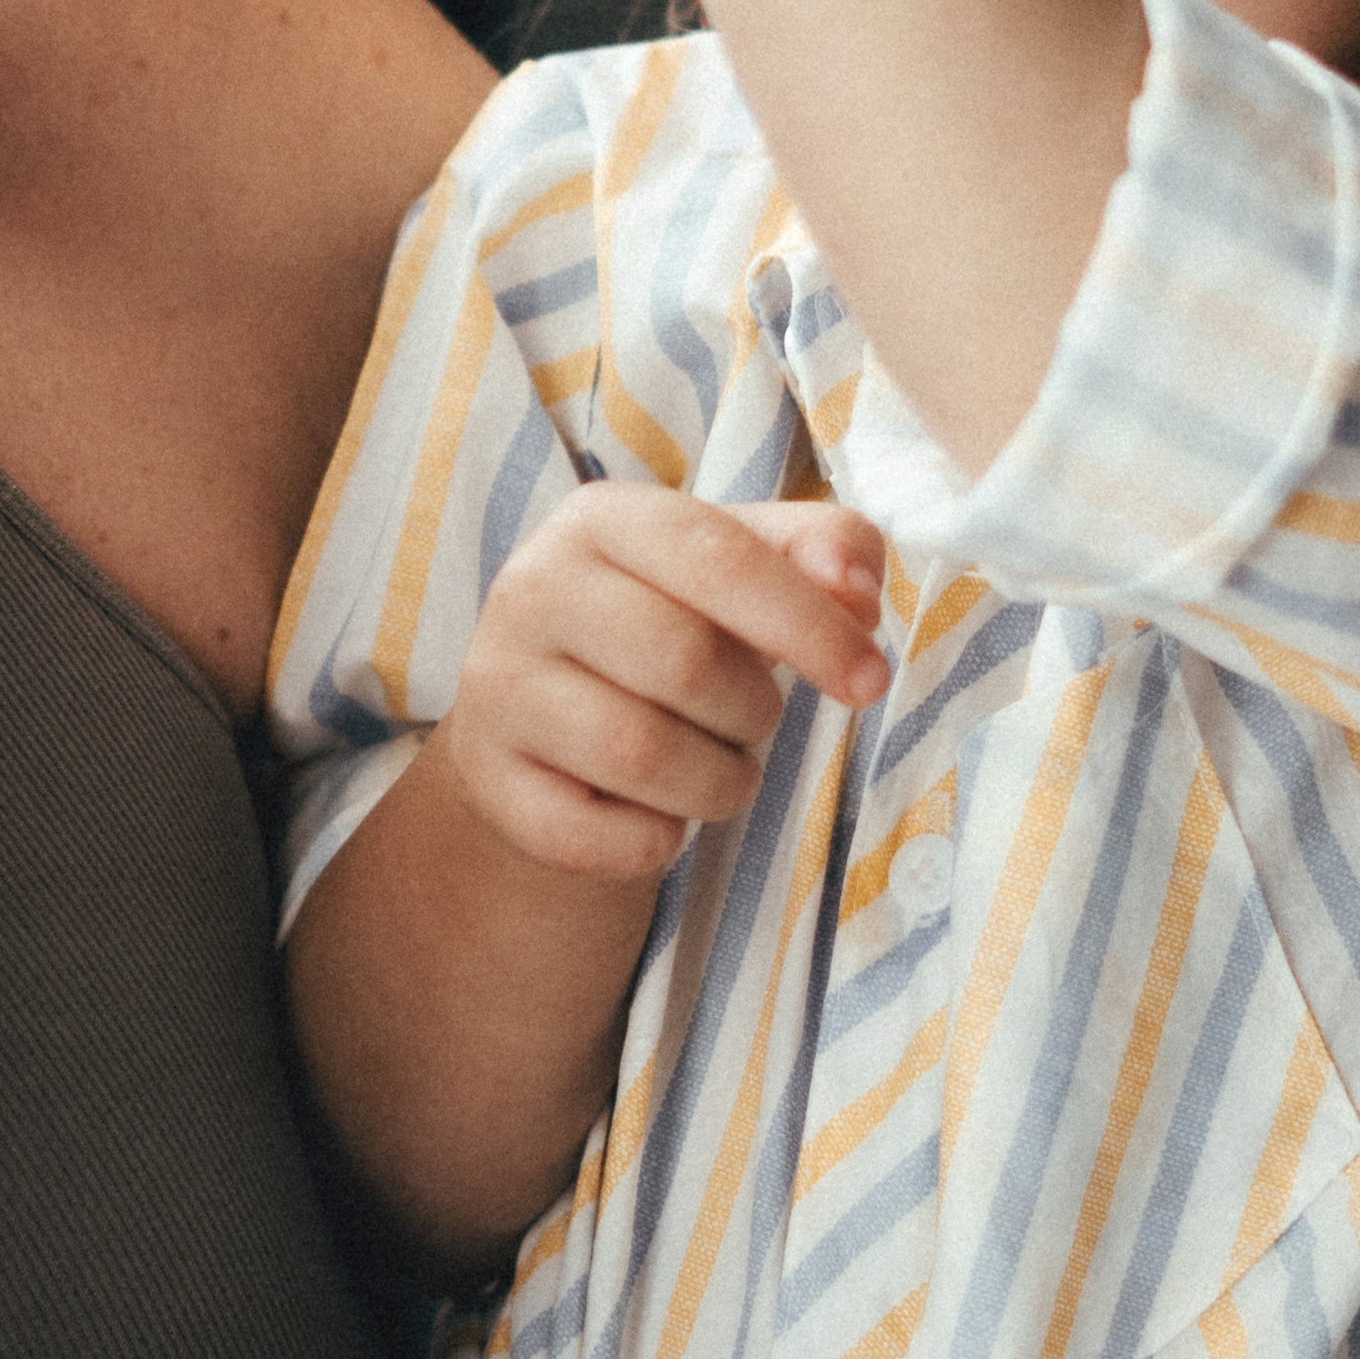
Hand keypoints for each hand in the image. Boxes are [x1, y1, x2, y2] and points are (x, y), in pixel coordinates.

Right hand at [440, 485, 890, 882]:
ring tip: (717, 767)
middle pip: (684, 661)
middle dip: (753, 710)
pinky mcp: (489, 780)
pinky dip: (655, 841)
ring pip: (642, 755)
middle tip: (753, 720)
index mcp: (601, 517)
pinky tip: (655, 814)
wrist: (542, 723)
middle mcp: (531, 588)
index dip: (809, 623)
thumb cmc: (666, 627)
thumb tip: (857, 593)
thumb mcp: (742, 566)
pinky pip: (597, 836)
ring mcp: (497, 687)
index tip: (870, 681)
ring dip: (717, 782)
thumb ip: (821, 550)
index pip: (718, 556)